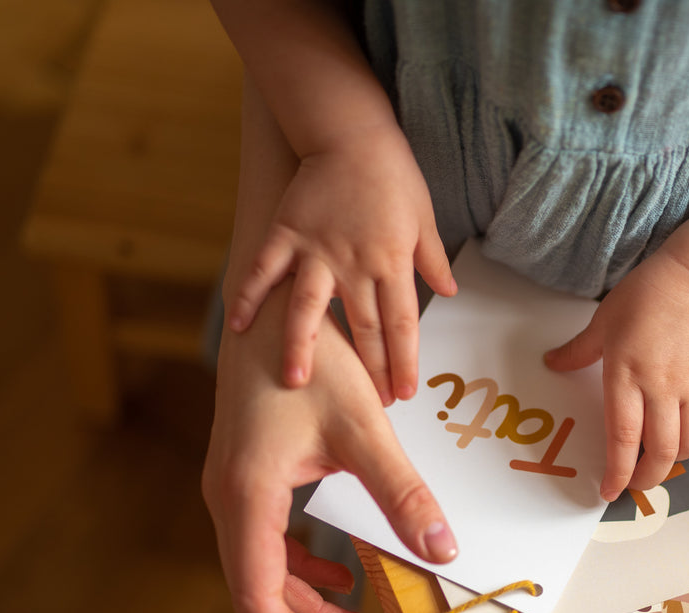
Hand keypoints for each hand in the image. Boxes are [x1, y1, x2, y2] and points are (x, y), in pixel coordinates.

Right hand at [203, 284, 456, 612]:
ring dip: (306, 607)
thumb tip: (443, 548)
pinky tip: (339, 579)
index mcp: (247, 496)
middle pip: (258, 594)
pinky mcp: (250, 478)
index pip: (258, 595)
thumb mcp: (365, 429)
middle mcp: (229, 500)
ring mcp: (235, 490)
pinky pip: (268, 543)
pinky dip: (301, 571)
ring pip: (263, 571)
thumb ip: (403, 493)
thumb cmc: (310, 359)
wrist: (273, 304)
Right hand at [224, 135, 455, 401]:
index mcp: (392, 262)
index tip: (402, 393)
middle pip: (362, 327)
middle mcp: (355, 263)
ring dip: (303, 347)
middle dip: (368, 369)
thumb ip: (432, 260)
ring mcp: (317, 249)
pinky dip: (252, 297)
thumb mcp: (424, 218)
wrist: (352, 130)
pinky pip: (265, 270)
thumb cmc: (393, 175)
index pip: (401, 324)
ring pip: (310, 308)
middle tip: (366, 405)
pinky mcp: (286, 233)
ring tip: (295, 381)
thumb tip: (449, 292)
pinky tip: (239, 328)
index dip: (402, 361)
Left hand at [544, 252, 688, 498]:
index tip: (609, 491)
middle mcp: (662, 385)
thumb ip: (577, 352)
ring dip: (677, 459)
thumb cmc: (643, 298)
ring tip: (663, 456)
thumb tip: (551, 364)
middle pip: (662, 451)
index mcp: (627, 374)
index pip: (624, 436)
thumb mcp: (602, 323)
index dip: (618, 471)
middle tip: (635, 482)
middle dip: (647, 478)